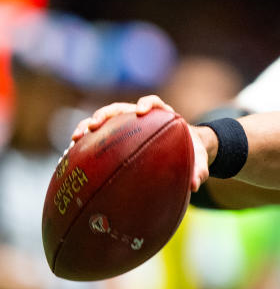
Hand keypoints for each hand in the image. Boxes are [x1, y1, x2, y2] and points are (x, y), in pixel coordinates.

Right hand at [71, 95, 210, 191]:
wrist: (184, 149)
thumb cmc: (191, 151)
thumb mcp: (198, 158)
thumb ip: (199, 169)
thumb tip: (195, 185)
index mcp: (162, 115)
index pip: (153, 102)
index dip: (147, 103)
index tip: (143, 111)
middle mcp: (141, 117)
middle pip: (121, 109)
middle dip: (107, 114)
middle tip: (95, 124)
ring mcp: (126, 125)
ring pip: (105, 121)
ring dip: (89, 125)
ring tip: (76, 137)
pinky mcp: (116, 137)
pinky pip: (99, 137)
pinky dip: (86, 143)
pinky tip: (71, 156)